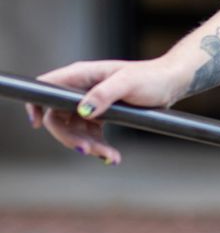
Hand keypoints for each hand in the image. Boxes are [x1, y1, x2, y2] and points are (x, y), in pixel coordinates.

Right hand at [25, 59, 183, 163]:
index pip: (46, 87)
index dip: (36, 104)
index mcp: (82, 75)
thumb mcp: (128, 82)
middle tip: (89, 151)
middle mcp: (81, 88)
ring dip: (89, 146)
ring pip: (75, 130)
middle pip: (57, 117)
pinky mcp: (101, 114)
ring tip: (110, 157)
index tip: (37, 124)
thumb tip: (82, 110)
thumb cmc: (151, 77)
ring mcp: (90, 102)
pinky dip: (99, 147)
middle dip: (70, 137)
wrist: (172, 82)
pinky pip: (90, 134)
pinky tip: (113, 157)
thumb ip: (104, 93)